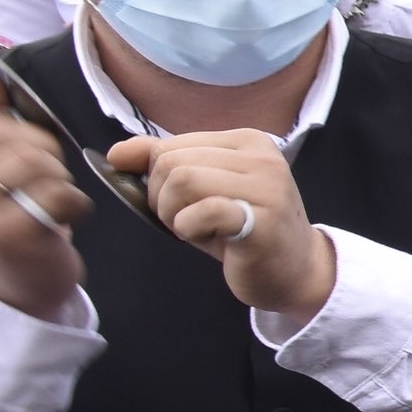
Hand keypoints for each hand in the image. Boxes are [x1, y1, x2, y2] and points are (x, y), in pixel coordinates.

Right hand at [0, 70, 86, 319]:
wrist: (9, 289)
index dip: (17, 132)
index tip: (20, 159)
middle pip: (12, 138)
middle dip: (43, 154)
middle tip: (44, 182)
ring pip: (37, 163)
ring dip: (59, 179)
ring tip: (50, 201)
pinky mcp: (8, 235)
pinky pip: (58, 193)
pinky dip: (74, 203)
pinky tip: (64, 219)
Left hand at [109, 128, 336, 324]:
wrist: (295, 271)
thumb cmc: (243, 230)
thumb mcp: (202, 190)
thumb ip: (164, 165)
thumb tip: (116, 153)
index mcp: (248, 140)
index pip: (170, 144)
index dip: (156, 179)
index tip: (182, 203)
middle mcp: (261, 156)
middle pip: (171, 161)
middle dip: (161, 198)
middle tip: (188, 221)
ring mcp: (266, 186)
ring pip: (182, 180)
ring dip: (173, 214)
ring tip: (197, 229)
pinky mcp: (263, 220)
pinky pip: (202, 211)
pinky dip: (189, 228)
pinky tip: (208, 238)